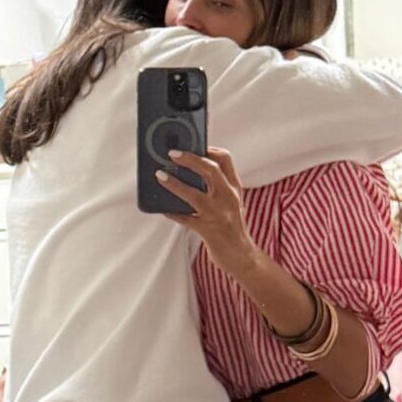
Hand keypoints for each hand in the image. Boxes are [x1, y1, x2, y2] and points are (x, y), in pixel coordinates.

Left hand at [156, 147, 254, 274]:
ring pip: (194, 194)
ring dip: (174, 184)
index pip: (225, 160)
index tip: (195, 144)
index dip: (209, 149)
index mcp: (234, 188)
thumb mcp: (231, 202)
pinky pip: (185, 218)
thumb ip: (218, 187)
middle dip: (190, 158)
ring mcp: (217, 214)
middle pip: (210, 170)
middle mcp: (228, 198)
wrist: (242, 256)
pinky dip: (172, 212)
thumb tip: (190, 171)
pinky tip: (162, 208)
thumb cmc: (232, 227)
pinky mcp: (207, 230)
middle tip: (172, 153)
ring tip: (160, 176)